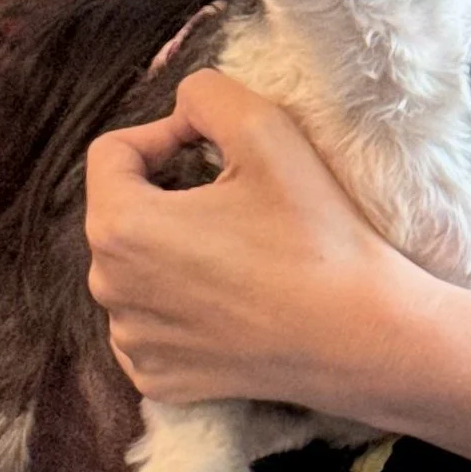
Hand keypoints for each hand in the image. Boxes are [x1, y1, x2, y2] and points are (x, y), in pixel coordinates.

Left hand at [84, 67, 429, 412]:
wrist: (360, 335)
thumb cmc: (315, 234)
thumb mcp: (266, 129)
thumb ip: (206, 93)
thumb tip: (183, 108)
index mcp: (120, 227)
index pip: (111, 154)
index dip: (164, 135)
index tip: (213, 147)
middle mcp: (110, 290)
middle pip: (121, 212)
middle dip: (166, 194)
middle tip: (233, 196)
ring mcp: (133, 342)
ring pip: (134, 268)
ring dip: (171, 249)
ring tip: (236, 249)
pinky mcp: (159, 379)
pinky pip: (150, 322)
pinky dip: (178, 305)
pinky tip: (229, 299)